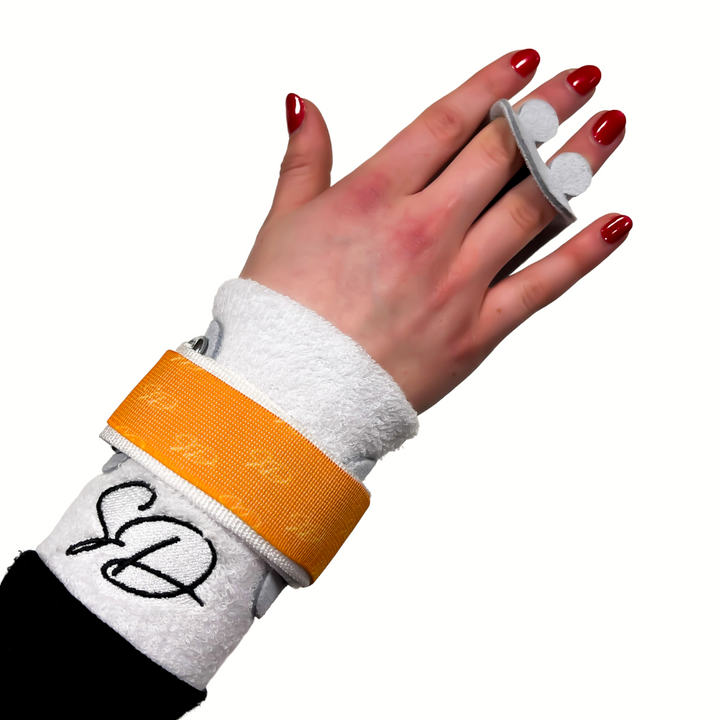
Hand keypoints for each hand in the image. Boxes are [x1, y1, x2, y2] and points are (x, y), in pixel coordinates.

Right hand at [239, 49, 628, 414]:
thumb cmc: (283, 313)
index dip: (492, 85)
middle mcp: (424, 229)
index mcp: (374, 196)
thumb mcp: (283, 223)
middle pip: (500, 154)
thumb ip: (304, 159)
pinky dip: (583, 253)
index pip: (447, 123)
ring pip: (532, 207)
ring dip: (576, 163)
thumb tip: (305, 105)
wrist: (292, 392)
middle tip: (582, 80)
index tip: (526, 63)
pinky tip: (614, 223)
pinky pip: (542, 284)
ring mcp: (456, 279)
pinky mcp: (476, 330)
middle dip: (548, 109)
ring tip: (608, 128)